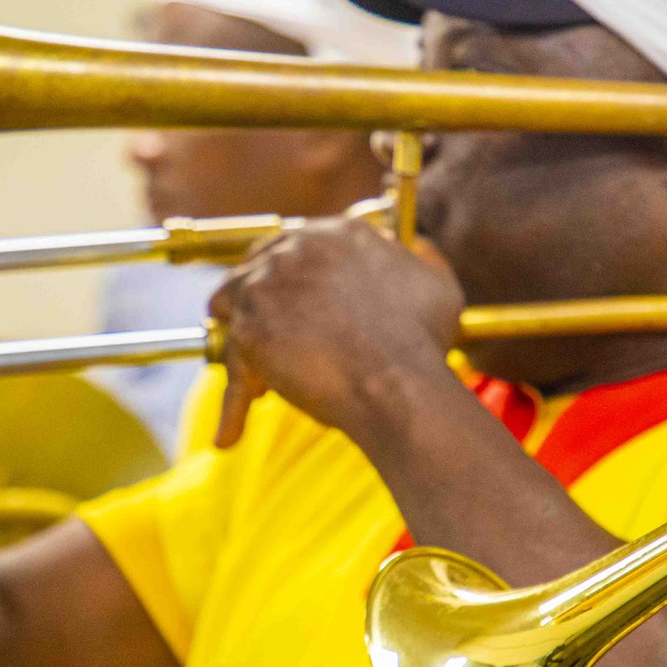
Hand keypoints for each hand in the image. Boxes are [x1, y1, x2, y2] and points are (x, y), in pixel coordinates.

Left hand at [208, 219, 464, 446]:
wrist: (398, 383)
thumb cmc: (419, 343)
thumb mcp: (437, 285)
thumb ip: (421, 258)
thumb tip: (415, 246)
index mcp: (340, 233)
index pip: (295, 245)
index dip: (293, 283)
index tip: (296, 310)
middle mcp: (298, 247)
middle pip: (255, 268)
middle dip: (261, 305)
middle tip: (277, 343)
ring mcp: (267, 282)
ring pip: (230, 307)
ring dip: (241, 341)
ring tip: (262, 383)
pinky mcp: (248, 324)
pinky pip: (229, 362)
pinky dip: (232, 401)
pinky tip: (233, 433)